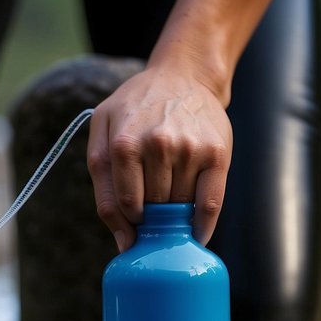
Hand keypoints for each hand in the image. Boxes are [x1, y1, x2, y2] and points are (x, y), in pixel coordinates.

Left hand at [87, 63, 231, 249]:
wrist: (183, 76)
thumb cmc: (136, 110)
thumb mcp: (103, 135)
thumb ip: (103, 189)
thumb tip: (124, 243)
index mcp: (124, 142)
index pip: (126, 204)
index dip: (130, 217)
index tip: (135, 215)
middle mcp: (158, 145)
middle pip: (155, 208)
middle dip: (152, 216)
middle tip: (155, 209)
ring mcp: (190, 149)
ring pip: (181, 209)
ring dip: (176, 217)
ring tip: (172, 204)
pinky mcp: (217, 154)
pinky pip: (210, 205)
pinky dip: (203, 227)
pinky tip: (195, 233)